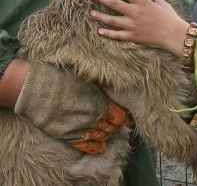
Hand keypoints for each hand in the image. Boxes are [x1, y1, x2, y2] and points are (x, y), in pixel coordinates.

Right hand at [15, 62, 131, 154]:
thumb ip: (100, 89)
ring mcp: (82, 129)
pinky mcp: (69, 137)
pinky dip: (96, 147)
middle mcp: (94, 118)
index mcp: (101, 103)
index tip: (126, 118)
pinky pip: (88, 147)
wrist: (39, 90)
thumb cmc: (63, 79)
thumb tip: (110, 86)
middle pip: (112, 128)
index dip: (124, 118)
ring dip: (106, 135)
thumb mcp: (87, 80)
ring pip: (102, 137)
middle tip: (115, 124)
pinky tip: (100, 146)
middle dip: (115, 126)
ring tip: (107, 131)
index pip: (120, 116)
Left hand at [88, 0, 187, 55]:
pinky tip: (99, 30)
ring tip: (91, 12)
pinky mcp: (133, 36)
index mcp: (142, 2)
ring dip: (100, 16)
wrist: (173, 34)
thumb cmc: (170, 18)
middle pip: (114, 4)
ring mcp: (132, 25)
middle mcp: (135, 12)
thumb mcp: (163, 4)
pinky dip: (107, 33)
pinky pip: (117, 35)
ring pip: (112, 20)